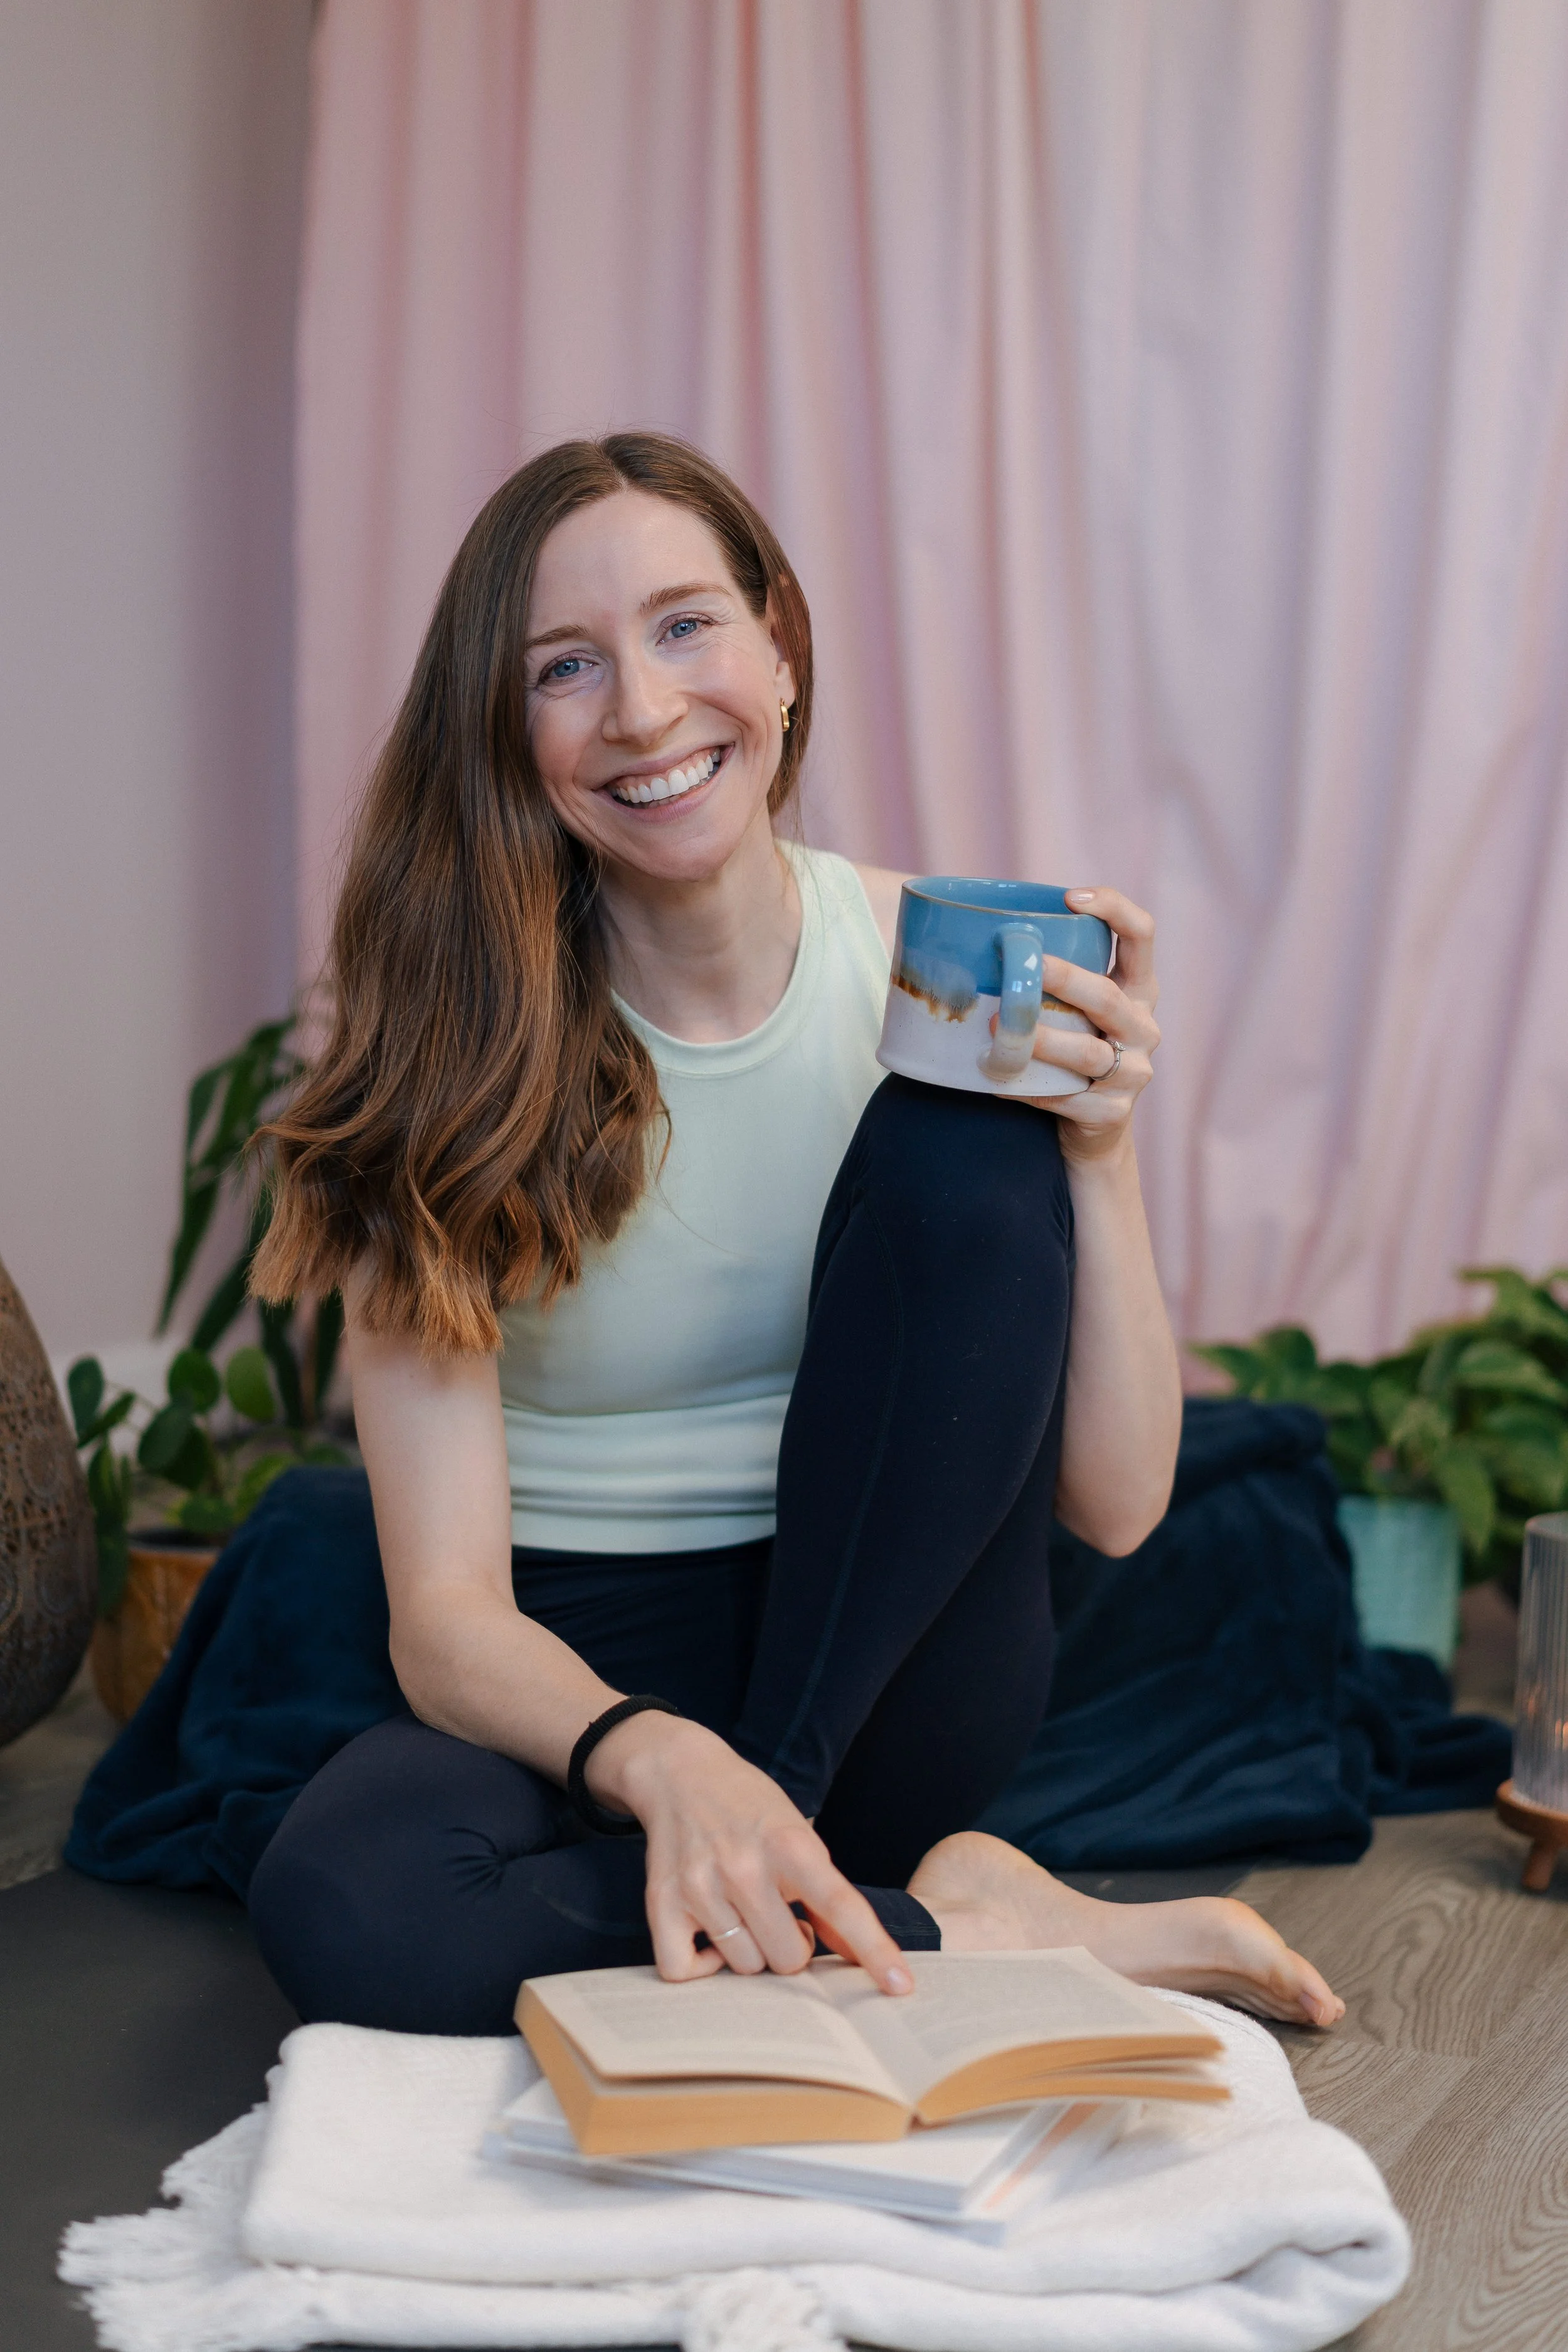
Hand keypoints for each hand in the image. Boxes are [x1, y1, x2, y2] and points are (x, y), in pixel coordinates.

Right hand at [587, 1712, 913, 1993]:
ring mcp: (699, 1885)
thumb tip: (858, 1956)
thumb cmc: (750, 1810)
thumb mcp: (800, 1837)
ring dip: (751, 1951)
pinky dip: (701, 1966)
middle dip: (791, 1947)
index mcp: (790, 1844)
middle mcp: (744, 1866)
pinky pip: (683, 1970)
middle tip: (781, 1915)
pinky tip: (710, 1937)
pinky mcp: (661, 1901)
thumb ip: (828, 1896)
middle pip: (788, 1958)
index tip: (902, 1988)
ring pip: (744, 1967)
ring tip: (746, 1914)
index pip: (841, 1906)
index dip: (875, 1950)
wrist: (680, 1773)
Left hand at [1016, 887, 1159, 1162]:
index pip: (1141, 935)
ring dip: (1042, 1039)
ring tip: (996, 1028)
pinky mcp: (1112, 1113)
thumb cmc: (1072, 1049)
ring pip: (1088, 1053)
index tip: (1071, 897)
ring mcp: (1133, 1072)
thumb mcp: (1076, 1008)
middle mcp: (1143, 1026)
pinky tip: (998, 1081)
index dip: (1114, 908)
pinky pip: (1067, 1097)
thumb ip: (1053, 979)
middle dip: (1067, 978)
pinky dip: (1030, 1089)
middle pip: (1108, 996)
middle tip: (1027, 966)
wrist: (1093, 1125)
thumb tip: (972, 935)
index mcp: (1137, 989)